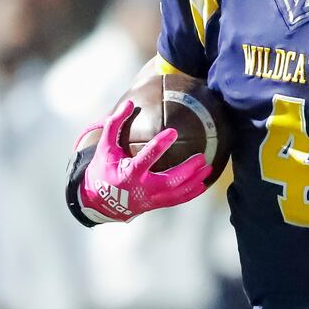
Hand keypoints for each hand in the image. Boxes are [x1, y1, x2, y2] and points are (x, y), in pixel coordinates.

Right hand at [76, 100, 210, 223]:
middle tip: (202, 156)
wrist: (100, 202)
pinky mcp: (155, 204)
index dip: (160, 145)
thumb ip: (115, 124)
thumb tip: (130, 103)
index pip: (146, 158)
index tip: (173, 132)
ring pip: (177, 193)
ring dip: (194, 181)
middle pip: (170, 180)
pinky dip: (191, 193)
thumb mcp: (104, 147)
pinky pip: (177, 200)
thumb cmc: (103, 170)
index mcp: (129, 173)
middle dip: (187, 170)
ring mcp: (150, 199)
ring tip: (208, 168)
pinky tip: (202, 184)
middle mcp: (142, 188)